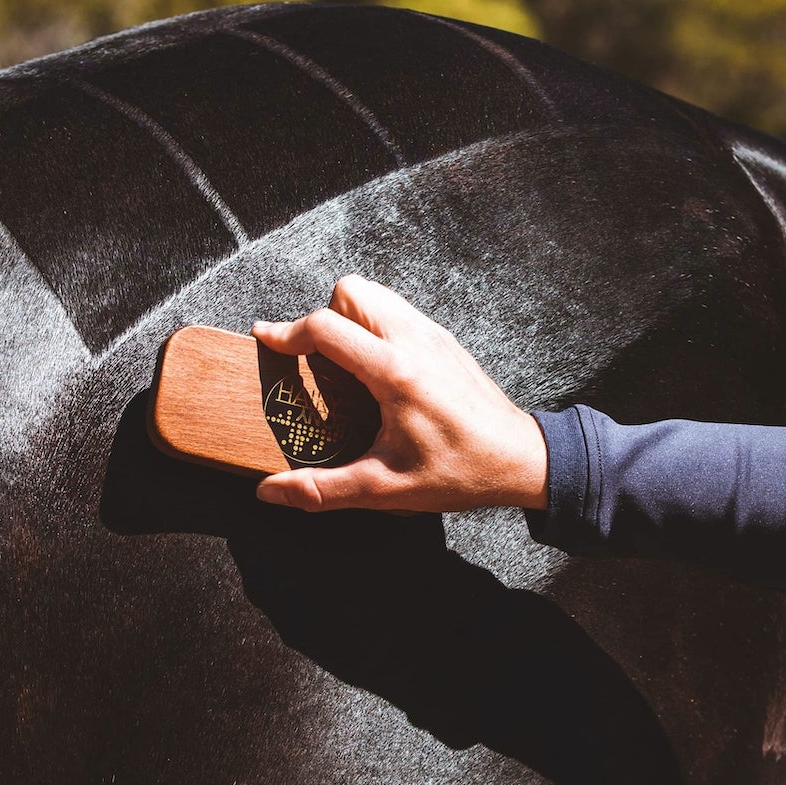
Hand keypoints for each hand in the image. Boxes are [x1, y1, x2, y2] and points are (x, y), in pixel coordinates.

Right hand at [251, 276, 548, 512]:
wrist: (520, 460)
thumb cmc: (459, 472)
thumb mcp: (385, 488)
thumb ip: (323, 490)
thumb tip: (271, 493)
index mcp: (395, 372)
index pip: (326, 328)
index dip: (286, 332)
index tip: (265, 340)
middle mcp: (414, 341)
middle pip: (351, 291)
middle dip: (322, 317)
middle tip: (313, 359)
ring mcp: (432, 334)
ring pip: (375, 294)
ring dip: (349, 316)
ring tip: (342, 361)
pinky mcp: (443, 338)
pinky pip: (397, 310)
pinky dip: (374, 324)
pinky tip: (374, 367)